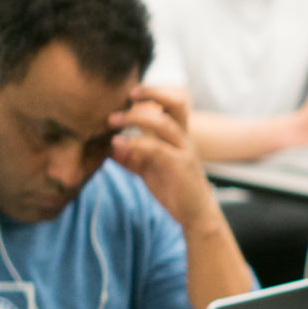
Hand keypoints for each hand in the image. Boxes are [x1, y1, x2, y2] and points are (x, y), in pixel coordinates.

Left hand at [108, 88, 218, 226]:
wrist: (197, 216)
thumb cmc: (175, 191)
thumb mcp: (150, 170)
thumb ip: (133, 157)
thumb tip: (110, 148)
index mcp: (179, 137)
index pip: (173, 104)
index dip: (154, 93)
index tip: (131, 92)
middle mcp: (184, 139)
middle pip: (176, 103)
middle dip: (152, 93)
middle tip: (128, 93)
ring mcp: (183, 151)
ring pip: (162, 123)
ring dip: (134, 117)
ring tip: (112, 120)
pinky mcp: (178, 166)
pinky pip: (154, 148)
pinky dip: (132, 143)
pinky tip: (116, 144)